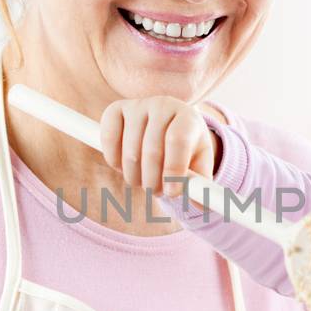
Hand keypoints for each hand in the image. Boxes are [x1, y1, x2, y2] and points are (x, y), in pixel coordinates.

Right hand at [99, 96, 215, 195]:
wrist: (169, 124)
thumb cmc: (187, 150)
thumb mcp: (199, 165)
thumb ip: (201, 185)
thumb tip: (201, 205)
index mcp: (188, 117)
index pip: (177, 141)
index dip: (173, 170)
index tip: (171, 193)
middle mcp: (162, 106)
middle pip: (151, 150)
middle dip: (153, 181)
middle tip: (157, 193)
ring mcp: (137, 105)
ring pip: (130, 152)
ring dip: (135, 177)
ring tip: (144, 181)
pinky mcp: (115, 109)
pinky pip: (109, 140)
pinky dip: (114, 162)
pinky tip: (125, 167)